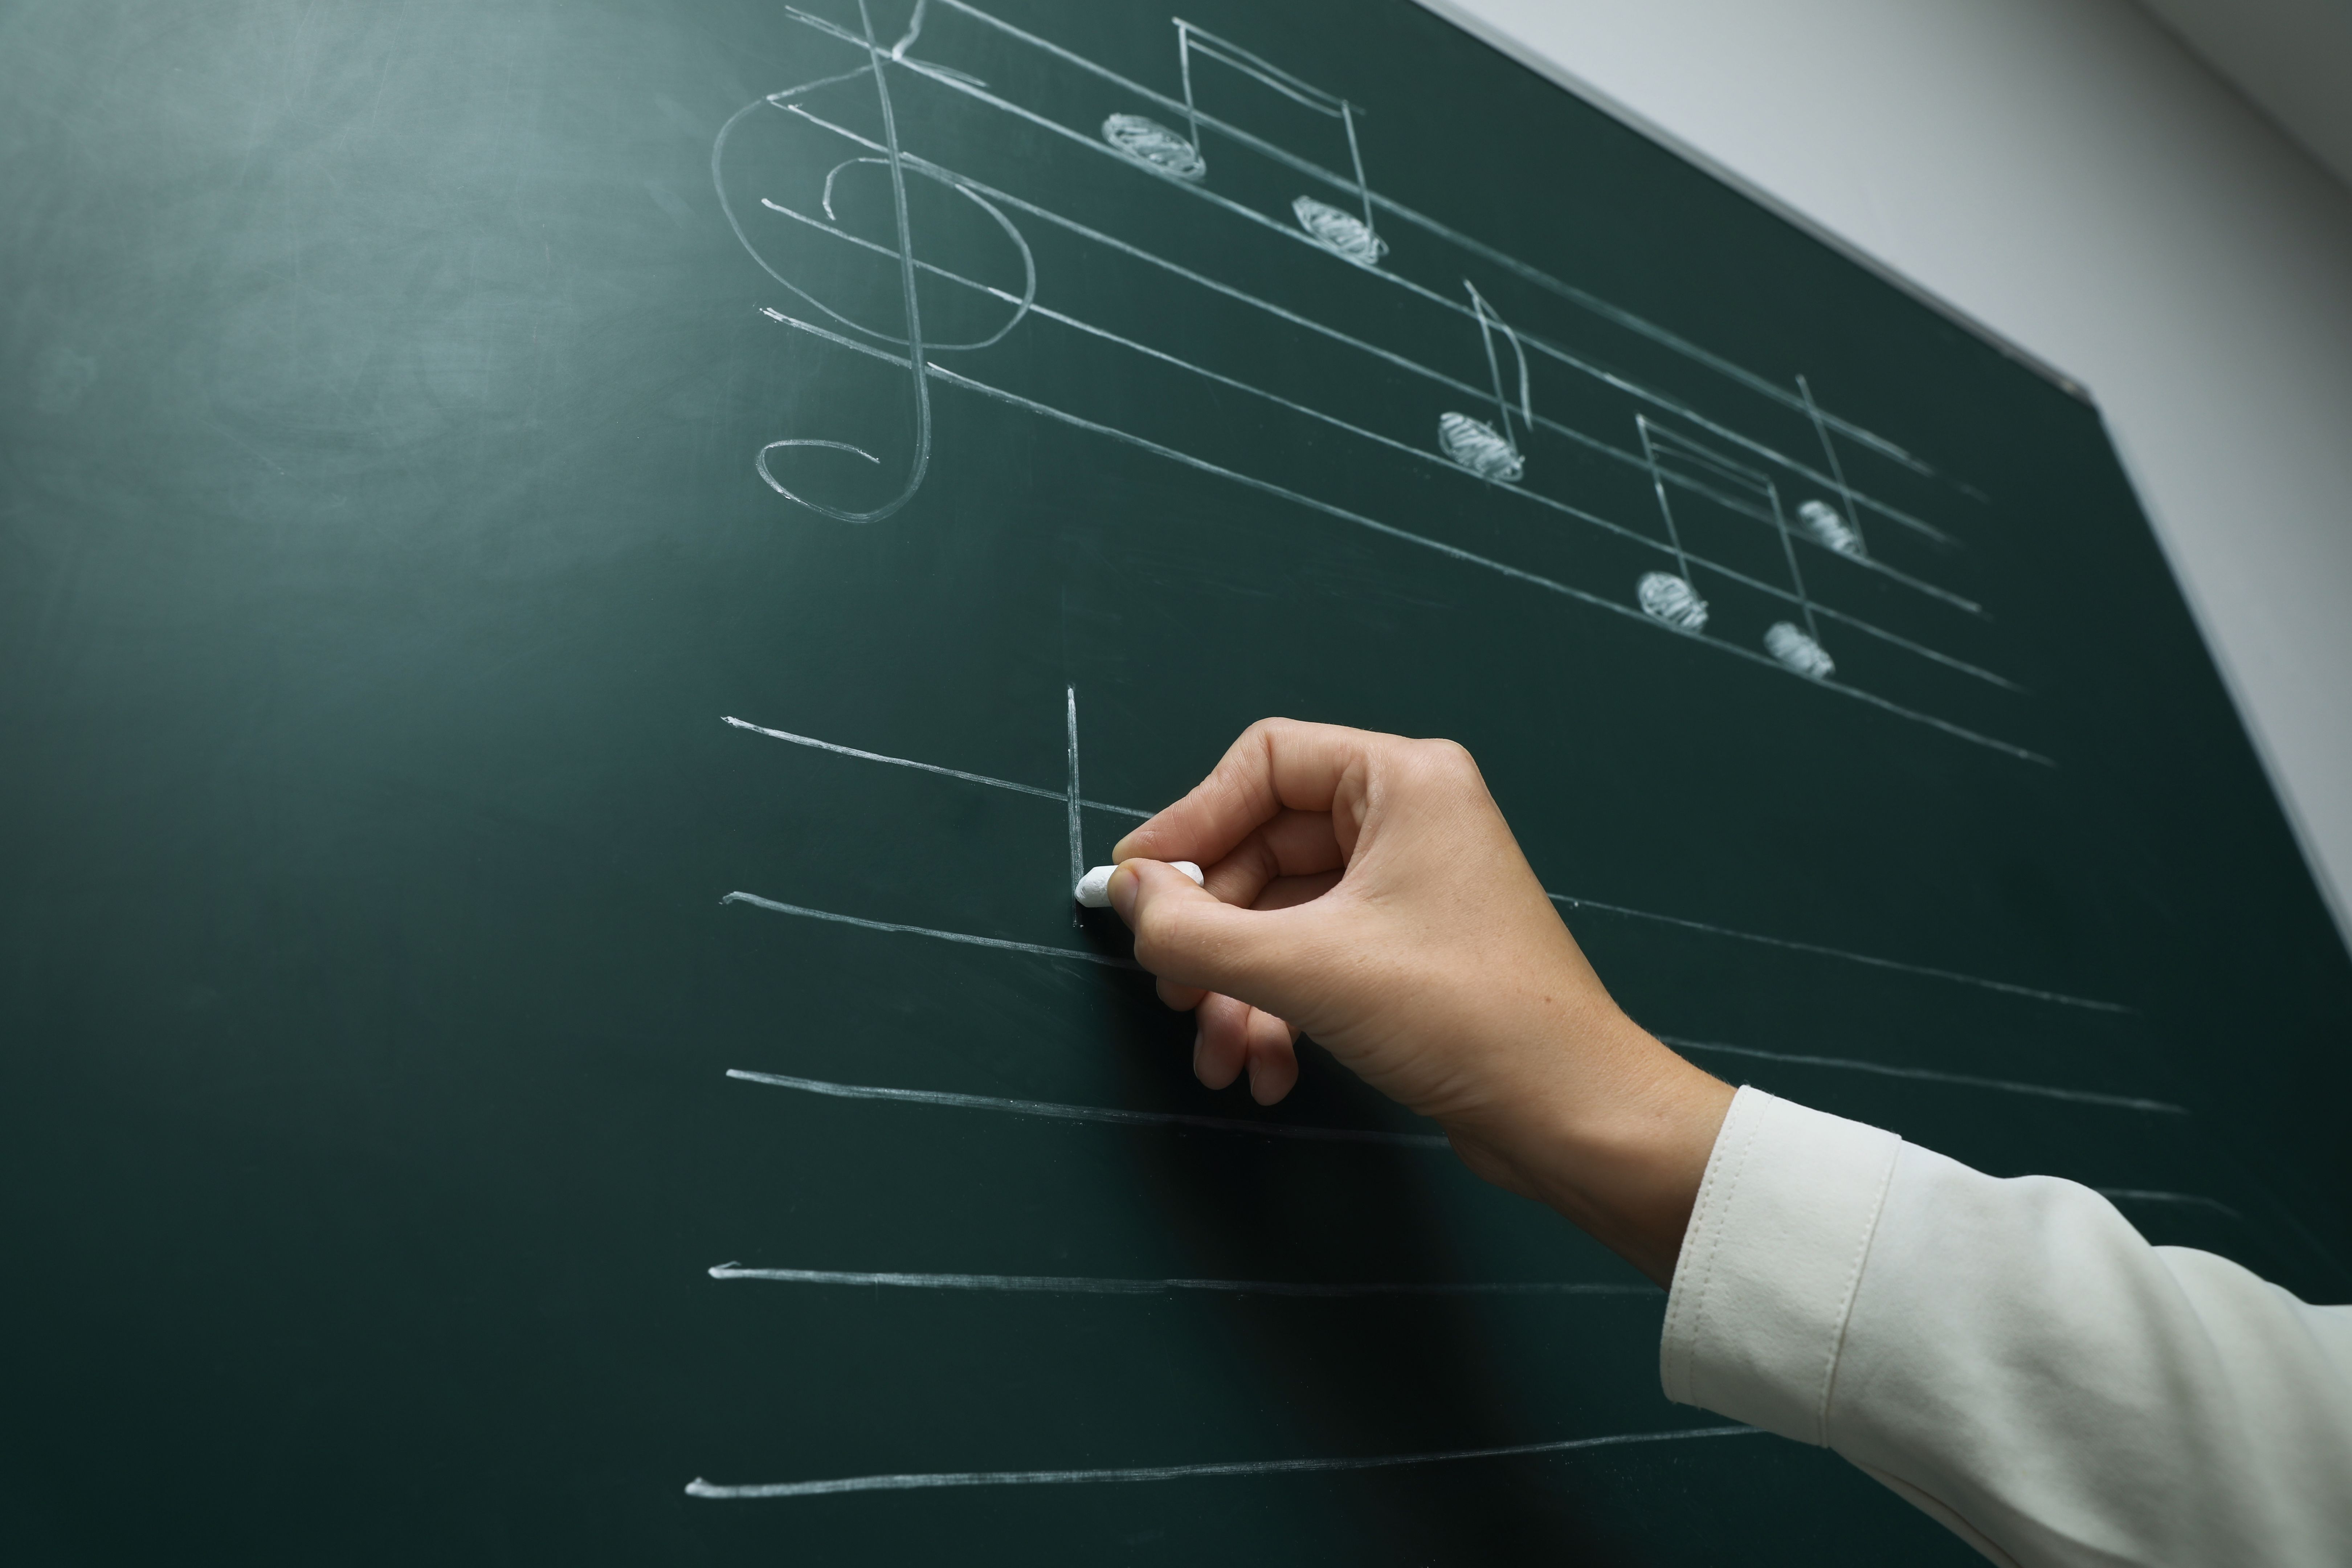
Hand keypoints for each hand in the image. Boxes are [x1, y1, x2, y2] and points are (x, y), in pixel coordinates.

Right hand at [1106, 719, 1734, 1283]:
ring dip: (1237, 990)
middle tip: (1170, 993)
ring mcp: (1412, 887)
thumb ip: (1194, 930)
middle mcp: (1411, 819)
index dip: (1189, 823)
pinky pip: (1316, 959)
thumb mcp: (1303, 968)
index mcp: (1402, 781)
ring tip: (1218, 1055)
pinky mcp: (1411, 952)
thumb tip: (1124, 895)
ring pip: (1283, 916)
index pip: (1263, 764)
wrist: (1572, 1115)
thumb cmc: (1463, 1016)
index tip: (1135, 887)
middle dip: (1210, 934)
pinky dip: (1280, 1012)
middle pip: (1263, 848)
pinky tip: (1267, 1070)